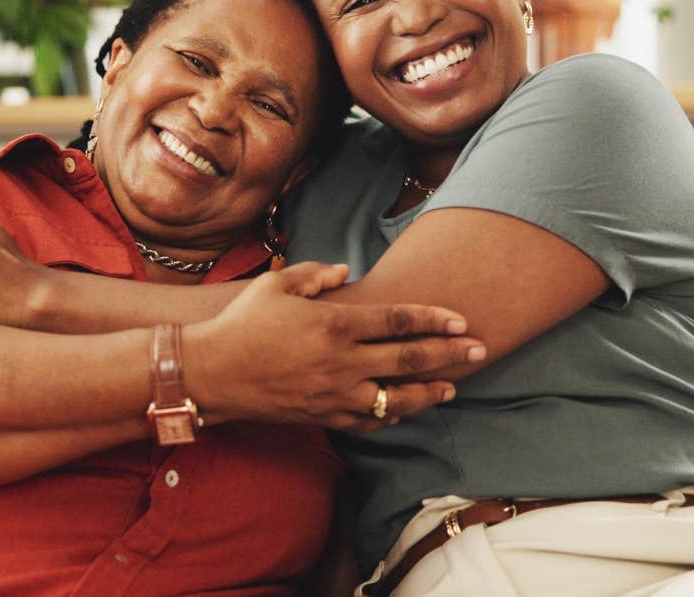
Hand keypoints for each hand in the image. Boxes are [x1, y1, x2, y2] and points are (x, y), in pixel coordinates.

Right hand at [185, 262, 484, 431]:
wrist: (212, 373)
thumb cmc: (243, 323)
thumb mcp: (277, 284)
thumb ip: (315, 274)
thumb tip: (345, 272)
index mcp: (334, 324)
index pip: (397, 322)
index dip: (433, 320)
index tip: (461, 320)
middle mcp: (341, 362)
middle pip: (408, 360)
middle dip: (449, 355)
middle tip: (481, 350)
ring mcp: (334, 394)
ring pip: (396, 398)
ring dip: (429, 392)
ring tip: (454, 387)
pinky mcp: (323, 416)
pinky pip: (368, 421)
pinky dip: (391, 415)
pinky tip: (406, 408)